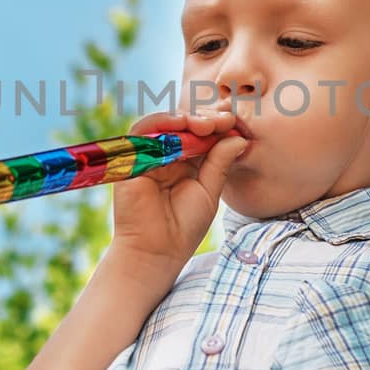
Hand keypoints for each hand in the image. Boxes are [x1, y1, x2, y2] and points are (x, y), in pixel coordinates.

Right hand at [104, 108, 247, 299]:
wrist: (157, 251)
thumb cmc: (184, 227)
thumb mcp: (209, 191)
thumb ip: (220, 163)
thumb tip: (238, 137)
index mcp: (187, 164)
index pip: (202, 136)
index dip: (218, 126)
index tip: (235, 122)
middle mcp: (167, 156)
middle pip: (185, 126)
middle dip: (206, 119)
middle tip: (225, 120)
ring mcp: (148, 156)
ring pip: (164, 124)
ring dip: (186, 118)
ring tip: (207, 124)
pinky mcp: (130, 159)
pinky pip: (142, 131)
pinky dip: (162, 122)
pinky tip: (182, 124)